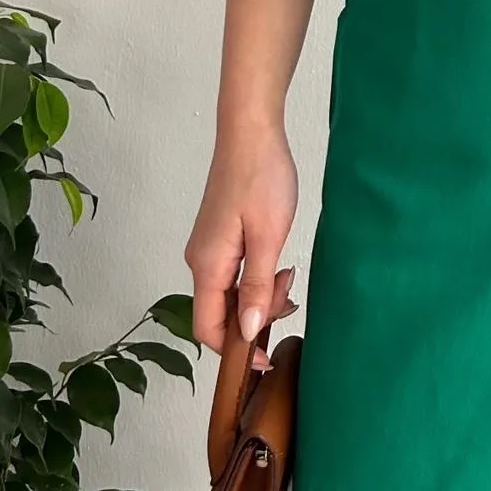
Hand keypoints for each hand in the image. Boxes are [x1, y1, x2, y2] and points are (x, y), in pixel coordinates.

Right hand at [184, 122, 299, 371]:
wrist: (251, 132)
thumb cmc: (261, 177)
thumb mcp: (269, 236)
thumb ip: (258, 286)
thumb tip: (248, 331)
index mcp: (208, 265)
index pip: (208, 329)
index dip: (235, 350)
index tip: (265, 358)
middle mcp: (200, 260)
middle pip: (220, 313)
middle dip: (255, 318)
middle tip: (289, 297)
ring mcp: (208, 248)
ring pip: (229, 293)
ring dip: (259, 296)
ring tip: (288, 276)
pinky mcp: (220, 236)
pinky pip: (233, 273)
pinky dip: (256, 278)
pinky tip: (277, 266)